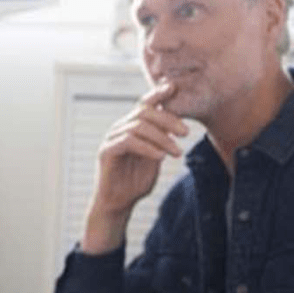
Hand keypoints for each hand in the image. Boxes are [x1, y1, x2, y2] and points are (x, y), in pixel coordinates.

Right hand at [81, 82, 187, 253]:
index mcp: (131, 127)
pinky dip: (148, 147)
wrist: (119, 204)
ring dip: (162, 138)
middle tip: (186, 132)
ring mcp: (111, 138)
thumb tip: (176, 126)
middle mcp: (120, 128)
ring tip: (177, 152)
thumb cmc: (136, 183)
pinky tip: (160, 156)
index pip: (144, 105)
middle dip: (167, 119)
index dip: (157, 94)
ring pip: (138, 126)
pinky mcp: (106, 151)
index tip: (174, 88)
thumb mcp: (155, 158)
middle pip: (144, 113)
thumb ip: (162, 142)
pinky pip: (129, 142)